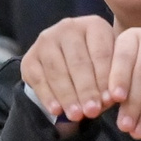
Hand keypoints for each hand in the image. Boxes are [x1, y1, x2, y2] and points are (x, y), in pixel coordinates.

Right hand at [19, 16, 122, 131]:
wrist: (67, 63)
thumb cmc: (97, 66)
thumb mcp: (110, 67)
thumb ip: (111, 81)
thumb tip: (108, 100)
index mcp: (94, 25)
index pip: (101, 53)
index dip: (106, 79)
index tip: (111, 100)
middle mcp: (68, 27)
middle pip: (78, 62)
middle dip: (86, 90)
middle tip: (92, 111)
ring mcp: (46, 40)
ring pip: (57, 71)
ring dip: (68, 96)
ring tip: (76, 115)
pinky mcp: (30, 57)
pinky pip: (39, 79)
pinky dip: (48, 96)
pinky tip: (56, 110)